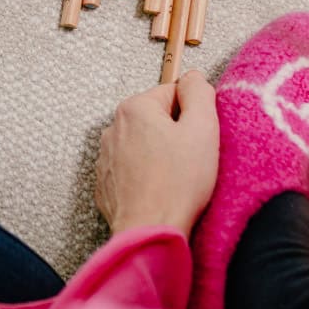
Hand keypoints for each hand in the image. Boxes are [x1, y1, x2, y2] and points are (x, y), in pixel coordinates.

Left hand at [94, 70, 220, 236]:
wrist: (149, 230)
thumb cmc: (177, 184)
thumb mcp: (202, 130)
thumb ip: (200, 94)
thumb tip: (195, 77)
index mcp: (134, 108)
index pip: (173, 93)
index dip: (193, 114)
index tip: (198, 138)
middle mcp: (113, 127)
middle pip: (156, 119)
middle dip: (175, 135)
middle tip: (190, 160)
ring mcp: (105, 156)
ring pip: (144, 145)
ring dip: (160, 156)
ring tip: (175, 179)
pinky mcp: (106, 182)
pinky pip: (132, 169)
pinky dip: (147, 176)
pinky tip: (160, 191)